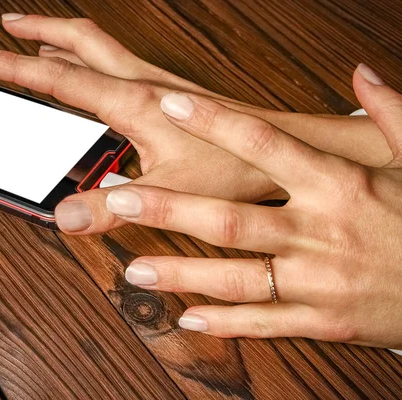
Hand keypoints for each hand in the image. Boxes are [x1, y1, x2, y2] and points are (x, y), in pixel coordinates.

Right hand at [0, 14, 390, 233]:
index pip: (59, 77)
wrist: (278, 145)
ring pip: (99, 46)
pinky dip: (89, 58)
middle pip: (79, 40)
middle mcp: (141, 82)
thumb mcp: (167, 191)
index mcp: (132, 102)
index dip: (15, 66)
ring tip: (34, 39)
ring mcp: (155, 82)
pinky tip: (88, 73)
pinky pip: (117, 63)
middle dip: (36, 30)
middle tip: (3, 27)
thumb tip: (65, 218)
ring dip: (61, 39)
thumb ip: (113, 206)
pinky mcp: (167, 91)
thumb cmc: (233, 165)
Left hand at [106, 64, 401, 347]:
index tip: (170, 106)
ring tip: (134, 269)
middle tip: (120, 202)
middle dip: (170, 209)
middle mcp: (322, 233)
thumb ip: (391, 113)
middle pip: (231, 219)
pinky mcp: (325, 323)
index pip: (266, 144)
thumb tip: (363, 72)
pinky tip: (187, 319)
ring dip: (181, 274)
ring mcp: (320, 284)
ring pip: (237, 278)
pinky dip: (224, 323)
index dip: (214, 123)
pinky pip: (265, 324)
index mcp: (341, 185)